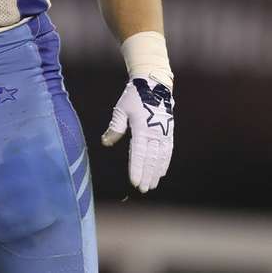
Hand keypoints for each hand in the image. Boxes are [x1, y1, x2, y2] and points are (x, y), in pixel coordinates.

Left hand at [101, 76, 174, 192]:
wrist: (154, 85)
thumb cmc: (134, 97)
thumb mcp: (121, 109)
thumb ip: (115, 127)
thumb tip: (105, 143)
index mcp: (142, 128)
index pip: (139, 153)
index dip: (137, 168)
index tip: (134, 181)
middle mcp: (155, 133)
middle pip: (151, 159)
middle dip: (146, 175)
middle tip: (142, 189)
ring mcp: (164, 133)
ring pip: (161, 157)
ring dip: (156, 172)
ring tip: (151, 185)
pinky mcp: (169, 132)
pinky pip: (168, 151)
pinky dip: (164, 162)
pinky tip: (161, 172)